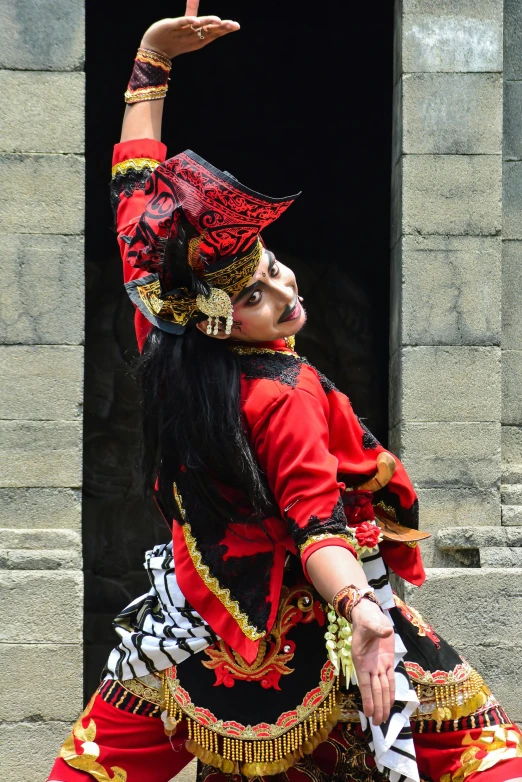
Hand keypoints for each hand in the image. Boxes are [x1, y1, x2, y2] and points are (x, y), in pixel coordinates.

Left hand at [140, 0, 239, 59]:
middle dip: (222, 28)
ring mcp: (181, 33)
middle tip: (234, 25)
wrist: (154, 48)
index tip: (236, 25)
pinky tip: (196, 21)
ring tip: (219, 21)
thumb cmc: (171, 36)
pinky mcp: (170, 28)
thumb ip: (193, 10)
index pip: (214, 33)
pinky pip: (181, 24)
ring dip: (208, 24)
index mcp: (197, 38)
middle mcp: (192, 37)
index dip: (225, 29)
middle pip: (209, 32)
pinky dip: (188, 22)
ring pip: (197, 28)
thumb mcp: (185, 24)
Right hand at [350, 600, 394, 724]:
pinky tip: (390, 704)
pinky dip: (390, 692)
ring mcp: (378, 665)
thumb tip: (386, 632)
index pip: (365, 684)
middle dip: (377, 707)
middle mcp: (369, 666)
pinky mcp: (387, 662)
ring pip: (382, 688)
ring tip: (383, 719)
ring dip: (383, 704)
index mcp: (361, 660)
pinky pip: (389, 680)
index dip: (368, 699)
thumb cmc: (367, 619)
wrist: (369, 615)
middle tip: (379, 723)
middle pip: (375, 690)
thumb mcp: (371, 622)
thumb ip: (378, 628)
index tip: (369, 713)